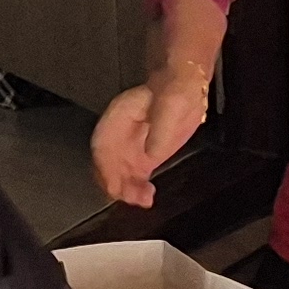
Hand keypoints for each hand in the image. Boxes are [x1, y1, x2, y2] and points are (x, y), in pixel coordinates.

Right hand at [89, 71, 210, 208]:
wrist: (186, 88)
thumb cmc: (175, 88)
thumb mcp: (171, 102)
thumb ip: (160, 127)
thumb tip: (151, 152)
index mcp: (118, 117)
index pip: (101, 144)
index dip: (104, 166)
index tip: (113, 182)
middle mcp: (119, 135)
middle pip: (106, 165)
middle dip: (114, 183)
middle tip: (129, 196)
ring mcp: (129, 148)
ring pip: (118, 176)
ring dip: (126, 191)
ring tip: (142, 200)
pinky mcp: (143, 159)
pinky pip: (133, 180)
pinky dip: (137, 191)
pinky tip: (146, 199)